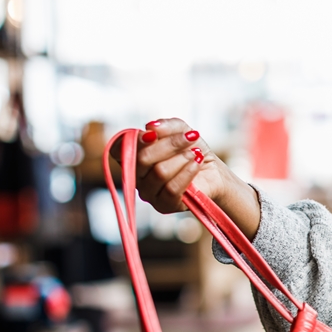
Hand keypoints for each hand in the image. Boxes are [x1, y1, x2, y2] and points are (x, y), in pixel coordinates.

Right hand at [111, 118, 260, 237]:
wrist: (214, 172)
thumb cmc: (192, 150)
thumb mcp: (182, 130)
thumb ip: (166, 126)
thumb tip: (150, 127)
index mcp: (134, 157)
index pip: (118, 150)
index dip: (135, 140)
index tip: (155, 133)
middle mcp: (136, 176)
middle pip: (142, 158)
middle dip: (170, 144)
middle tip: (191, 138)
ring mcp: (149, 193)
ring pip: (159, 172)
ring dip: (182, 158)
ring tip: (195, 153)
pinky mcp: (164, 205)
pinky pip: (171, 189)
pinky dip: (187, 172)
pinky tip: (197, 163)